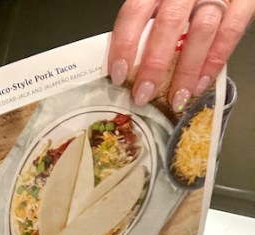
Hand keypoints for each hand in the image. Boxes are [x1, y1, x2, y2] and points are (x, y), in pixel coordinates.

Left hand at [108, 0, 253, 110]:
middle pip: (168, 23)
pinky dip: (214, 62)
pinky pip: (231, 32)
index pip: (135, 12)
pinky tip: (199, 84)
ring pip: (201, 30)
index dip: (124, 44)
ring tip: (175, 98)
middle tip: (143, 94)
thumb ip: (145, 29)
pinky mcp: (244, 2)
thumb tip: (125, 69)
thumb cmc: (180, 2)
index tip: (119, 75)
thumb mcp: (159, 7)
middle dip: (154, 64)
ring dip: (186, 69)